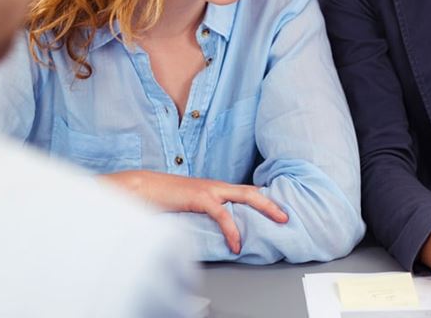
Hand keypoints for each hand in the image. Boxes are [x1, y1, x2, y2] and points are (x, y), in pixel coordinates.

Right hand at [102, 170, 287, 253]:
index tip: (277, 210)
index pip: (245, 192)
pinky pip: (222, 213)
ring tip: (278, 221)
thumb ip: (206, 212)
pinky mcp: (200, 197)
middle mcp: (216, 185)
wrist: (144, 188)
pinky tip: (236, 243)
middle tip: (287, 215)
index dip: (263, 200)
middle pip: (252, 191)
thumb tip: (219, 226)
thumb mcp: (190, 206)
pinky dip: (232, 229)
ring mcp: (209, 189)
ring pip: (245, 196)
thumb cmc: (165, 199)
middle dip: (272, 202)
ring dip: (265, 208)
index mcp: (215, 188)